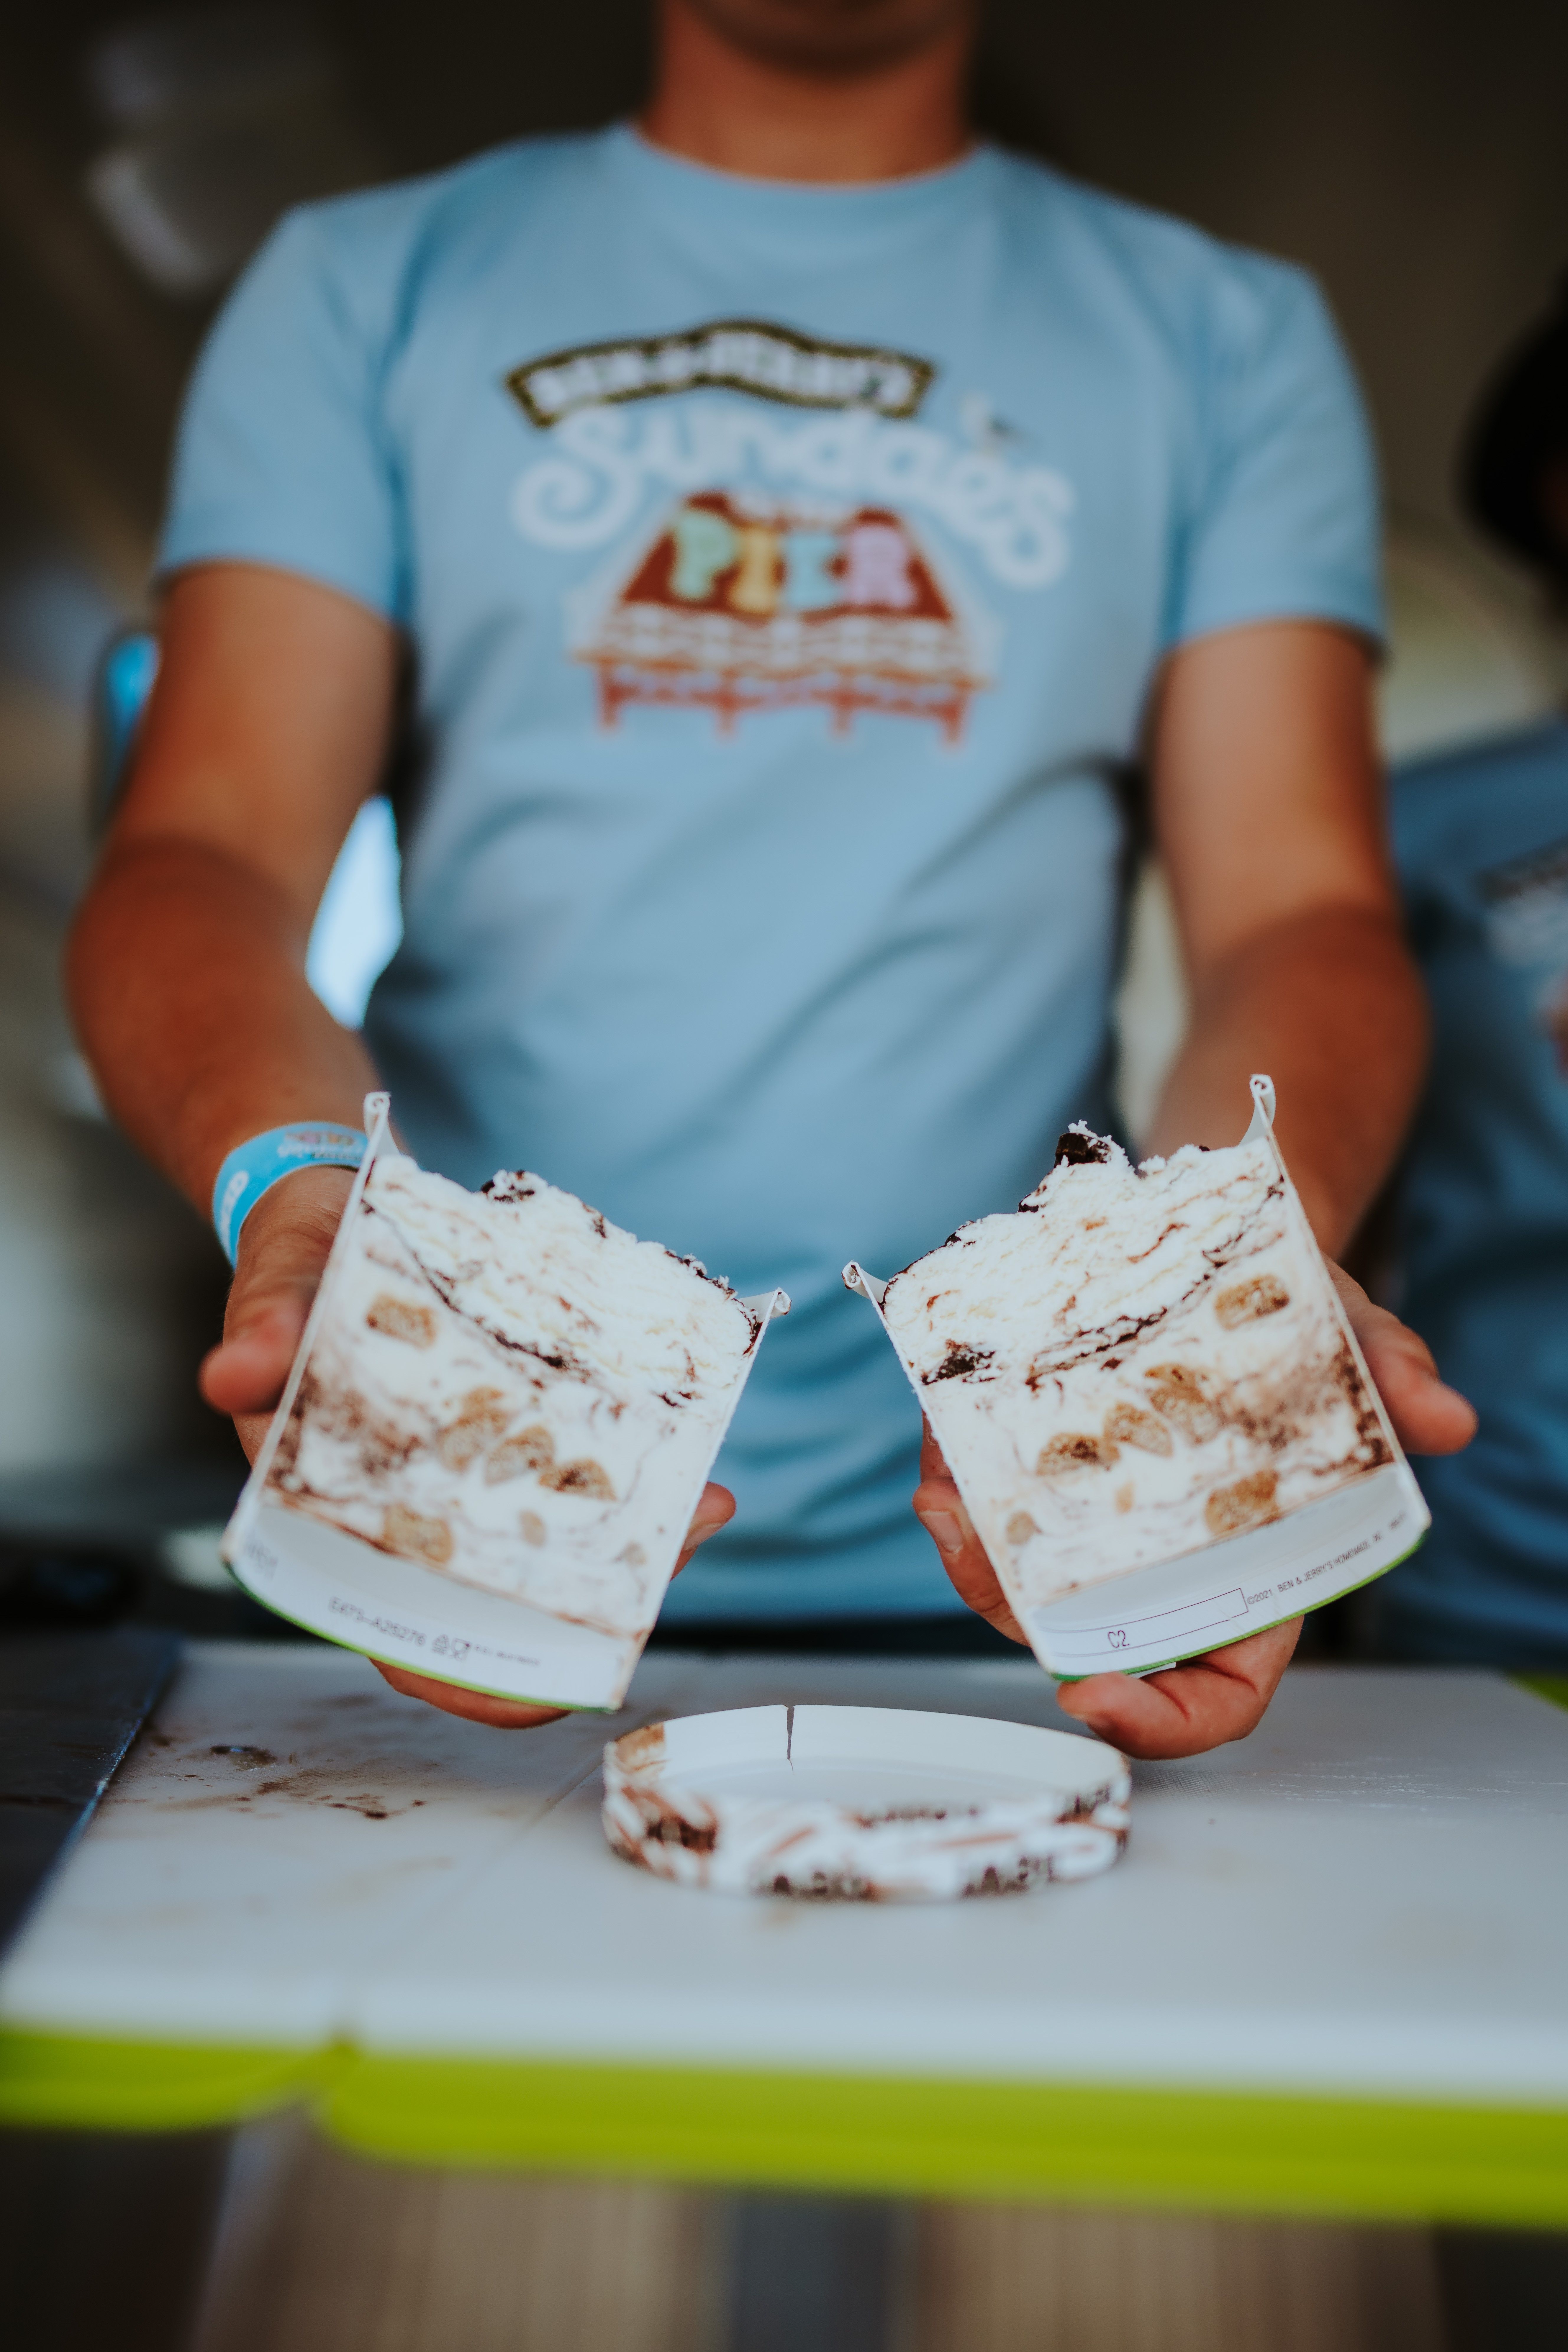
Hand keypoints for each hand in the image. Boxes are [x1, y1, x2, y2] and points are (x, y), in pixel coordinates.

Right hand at [200, 1173, 738, 1727]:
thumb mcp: (277, 1286)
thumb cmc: (294, 1263)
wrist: (330, 1207)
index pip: (408, 1638)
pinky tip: (686, 1459)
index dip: (474, 1683)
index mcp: (339, 1518)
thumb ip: (262, 1329)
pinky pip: (573, 1476)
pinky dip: (628, 1476)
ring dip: (634, 1543)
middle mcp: (413, 1514)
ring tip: (703, 1505)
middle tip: (676, 1553)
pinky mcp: (509, 1431)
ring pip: (557, 1547)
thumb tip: (230, 1373)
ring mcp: (468, 1478)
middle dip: (597, 1603)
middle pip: (510, 1604)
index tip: (550, 1694)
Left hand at [912, 1265, 1476, 1759]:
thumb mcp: (1348, 1339)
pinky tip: (945, 1429)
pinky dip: (955, 1476)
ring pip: (1015, 1580)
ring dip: (969, 1542)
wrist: (1223, 1258)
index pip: (1208, 1699)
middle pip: (1079, 1639)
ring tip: (947, 1484)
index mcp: (1248, 1580)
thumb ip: (1389, 1379)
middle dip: (1014, 1606)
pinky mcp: (1039, 1479)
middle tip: (973, 1540)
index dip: (1156, 1721)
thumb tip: (1444, 1418)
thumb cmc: (1297, 1328)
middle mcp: (1162, 1571)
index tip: (1091, 1698)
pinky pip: (982, 1508)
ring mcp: (1093, 1531)